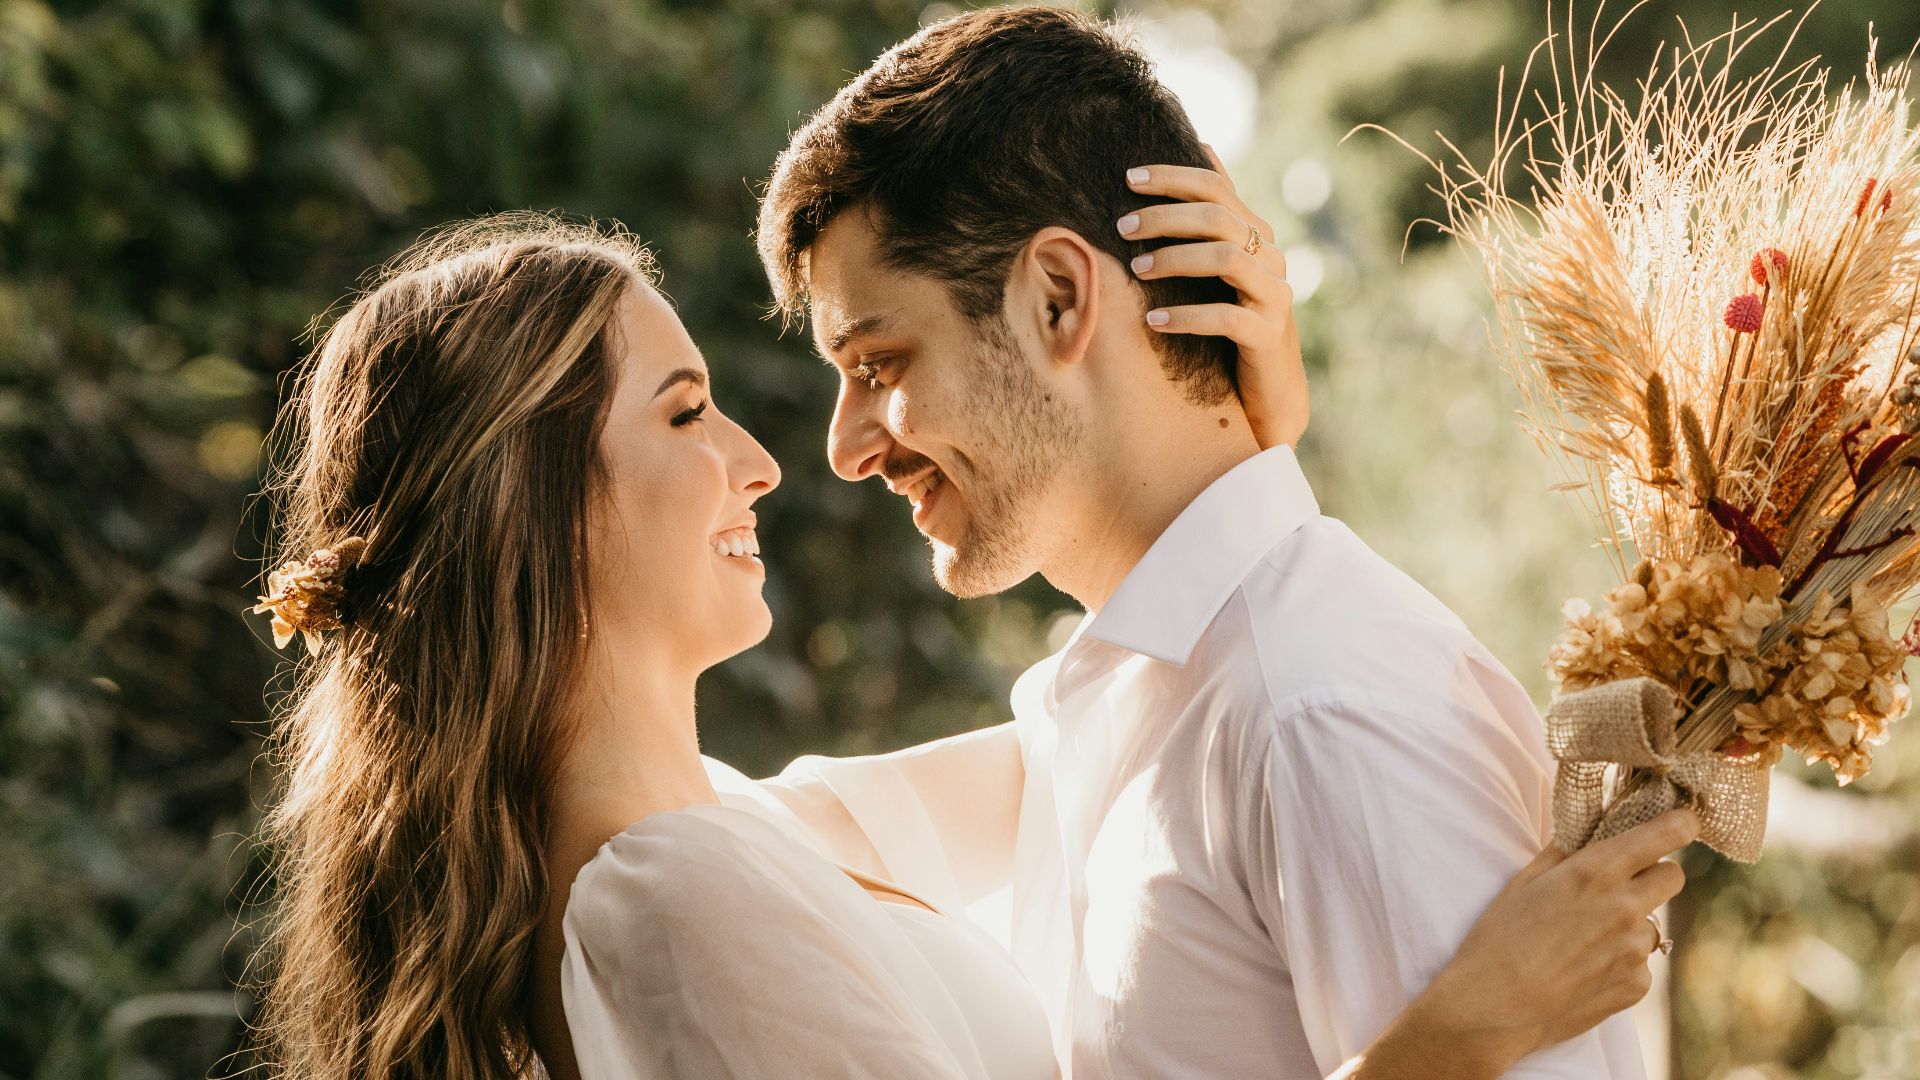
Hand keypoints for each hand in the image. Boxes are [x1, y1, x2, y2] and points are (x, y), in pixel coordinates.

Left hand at [1122, 148, 1306, 449]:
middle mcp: (1271, 258)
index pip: (1215, 188)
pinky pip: (1228, 318)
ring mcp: (1274, 296)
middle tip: (1122, 227)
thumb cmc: (1234, 323)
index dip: (1172, 178)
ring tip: (1136, 270)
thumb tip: (1203, 144)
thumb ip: (1215, 214)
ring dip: (1175, 260)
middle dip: (1166, 217)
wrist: (1267, 391)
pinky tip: (1153, 321)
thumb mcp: (1221, 264)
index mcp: (1256, 235)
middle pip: (1219, 218)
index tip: (1127, 178)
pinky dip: (1187, 317)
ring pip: (1227, 259)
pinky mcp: (1268, 335)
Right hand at [1387, 808, 1699, 1075]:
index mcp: (1594, 872)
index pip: (1666, 834)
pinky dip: (1621, 963)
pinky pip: (1642, 963)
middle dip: (1654, 874)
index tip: (1682, 822)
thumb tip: (1590, 834)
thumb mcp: (1523, 882)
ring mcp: (1635, 950)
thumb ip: (1564, 853)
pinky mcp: (1637, 986)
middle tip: (1622, 886)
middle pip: (1674, 876)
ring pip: (1654, 923)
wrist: (1493, 1007)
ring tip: (1586, 941)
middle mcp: (1625, 908)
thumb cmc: (1498, 939)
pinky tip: (1585, 970)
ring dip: (1632, 924)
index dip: (1680, 824)